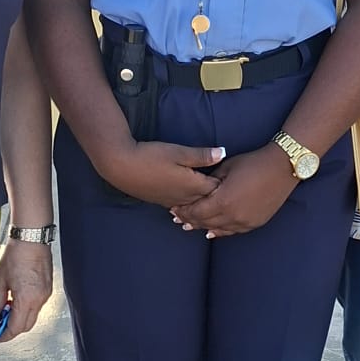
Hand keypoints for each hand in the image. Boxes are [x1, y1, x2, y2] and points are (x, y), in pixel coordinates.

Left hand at [0, 241, 52, 338]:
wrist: (32, 239)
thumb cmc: (16, 255)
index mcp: (26, 299)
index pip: (15, 328)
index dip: (4, 336)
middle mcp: (39, 300)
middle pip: (26, 326)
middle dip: (11, 329)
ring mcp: (45, 295)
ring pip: (32, 317)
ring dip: (19, 318)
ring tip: (5, 309)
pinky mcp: (48, 289)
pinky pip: (37, 306)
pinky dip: (26, 309)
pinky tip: (15, 300)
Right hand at [94, 139, 227, 208]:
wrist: (121, 166)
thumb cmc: (150, 156)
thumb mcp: (178, 152)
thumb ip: (202, 155)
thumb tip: (223, 153)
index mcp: (192, 185)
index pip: (217, 189)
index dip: (228, 185)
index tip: (238, 181)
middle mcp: (184, 198)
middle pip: (208, 202)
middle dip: (219, 199)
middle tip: (233, 198)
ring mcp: (172, 202)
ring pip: (195, 208)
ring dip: (204, 206)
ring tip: (216, 207)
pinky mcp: (161, 202)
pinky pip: (182, 208)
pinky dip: (191, 207)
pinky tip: (192, 206)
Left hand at [169, 146, 294, 238]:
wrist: (281, 168)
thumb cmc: (252, 163)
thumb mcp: (225, 168)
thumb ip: (209, 181)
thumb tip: (197, 189)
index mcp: (223, 200)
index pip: (196, 211)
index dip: (184, 211)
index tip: (174, 208)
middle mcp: (232, 215)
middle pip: (204, 222)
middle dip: (190, 220)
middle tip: (178, 218)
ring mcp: (245, 222)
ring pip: (217, 230)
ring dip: (203, 227)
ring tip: (190, 226)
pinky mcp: (254, 223)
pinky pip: (232, 231)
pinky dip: (220, 231)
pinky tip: (211, 232)